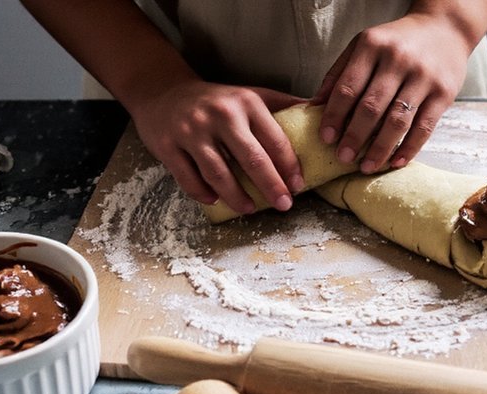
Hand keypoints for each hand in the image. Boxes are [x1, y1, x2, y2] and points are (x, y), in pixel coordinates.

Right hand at [130, 80, 306, 213]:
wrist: (164, 92)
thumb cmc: (217, 101)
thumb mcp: (250, 95)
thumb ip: (283, 105)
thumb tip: (322, 112)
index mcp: (245, 103)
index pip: (275, 140)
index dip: (289, 167)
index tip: (298, 186)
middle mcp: (220, 115)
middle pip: (251, 159)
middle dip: (272, 186)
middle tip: (284, 205)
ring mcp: (192, 131)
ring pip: (218, 173)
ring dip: (237, 196)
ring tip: (251, 208)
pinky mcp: (168, 146)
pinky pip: (188, 178)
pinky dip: (203, 193)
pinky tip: (216, 201)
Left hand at [313, 14, 472, 173]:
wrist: (444, 29)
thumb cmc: (397, 42)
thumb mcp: (364, 45)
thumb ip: (339, 73)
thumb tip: (314, 106)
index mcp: (372, 45)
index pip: (348, 87)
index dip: (334, 116)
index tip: (326, 138)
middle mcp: (398, 59)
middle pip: (371, 107)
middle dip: (354, 137)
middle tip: (343, 157)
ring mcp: (423, 77)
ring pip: (397, 121)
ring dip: (379, 148)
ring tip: (366, 166)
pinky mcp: (443, 93)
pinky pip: (424, 127)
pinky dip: (409, 149)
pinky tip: (395, 162)